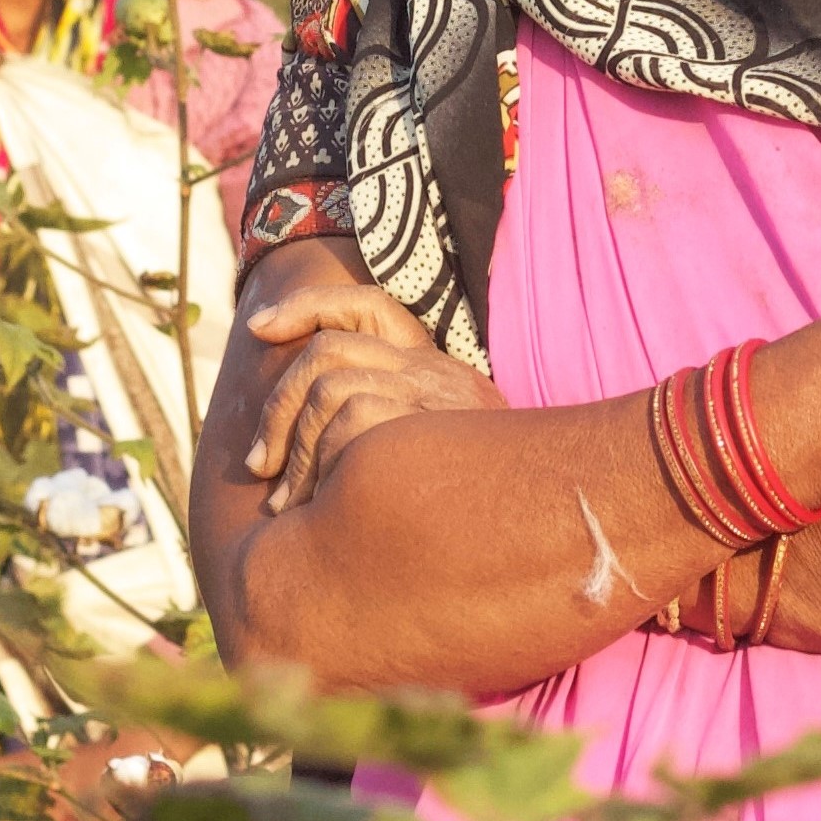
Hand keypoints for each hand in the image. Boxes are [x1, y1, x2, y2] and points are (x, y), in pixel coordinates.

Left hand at [240, 282, 502, 511]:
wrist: (563, 515)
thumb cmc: (488, 504)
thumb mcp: (445, 455)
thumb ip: (392, 437)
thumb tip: (310, 463)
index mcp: (436, 367)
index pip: (367, 306)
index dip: (308, 305)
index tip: (257, 328)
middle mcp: (438, 373)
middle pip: (330, 354)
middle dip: (279, 407)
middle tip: (258, 466)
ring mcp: (440, 397)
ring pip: (334, 390)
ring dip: (296, 450)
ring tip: (282, 505)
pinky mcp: (440, 427)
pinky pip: (356, 425)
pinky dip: (319, 463)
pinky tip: (307, 507)